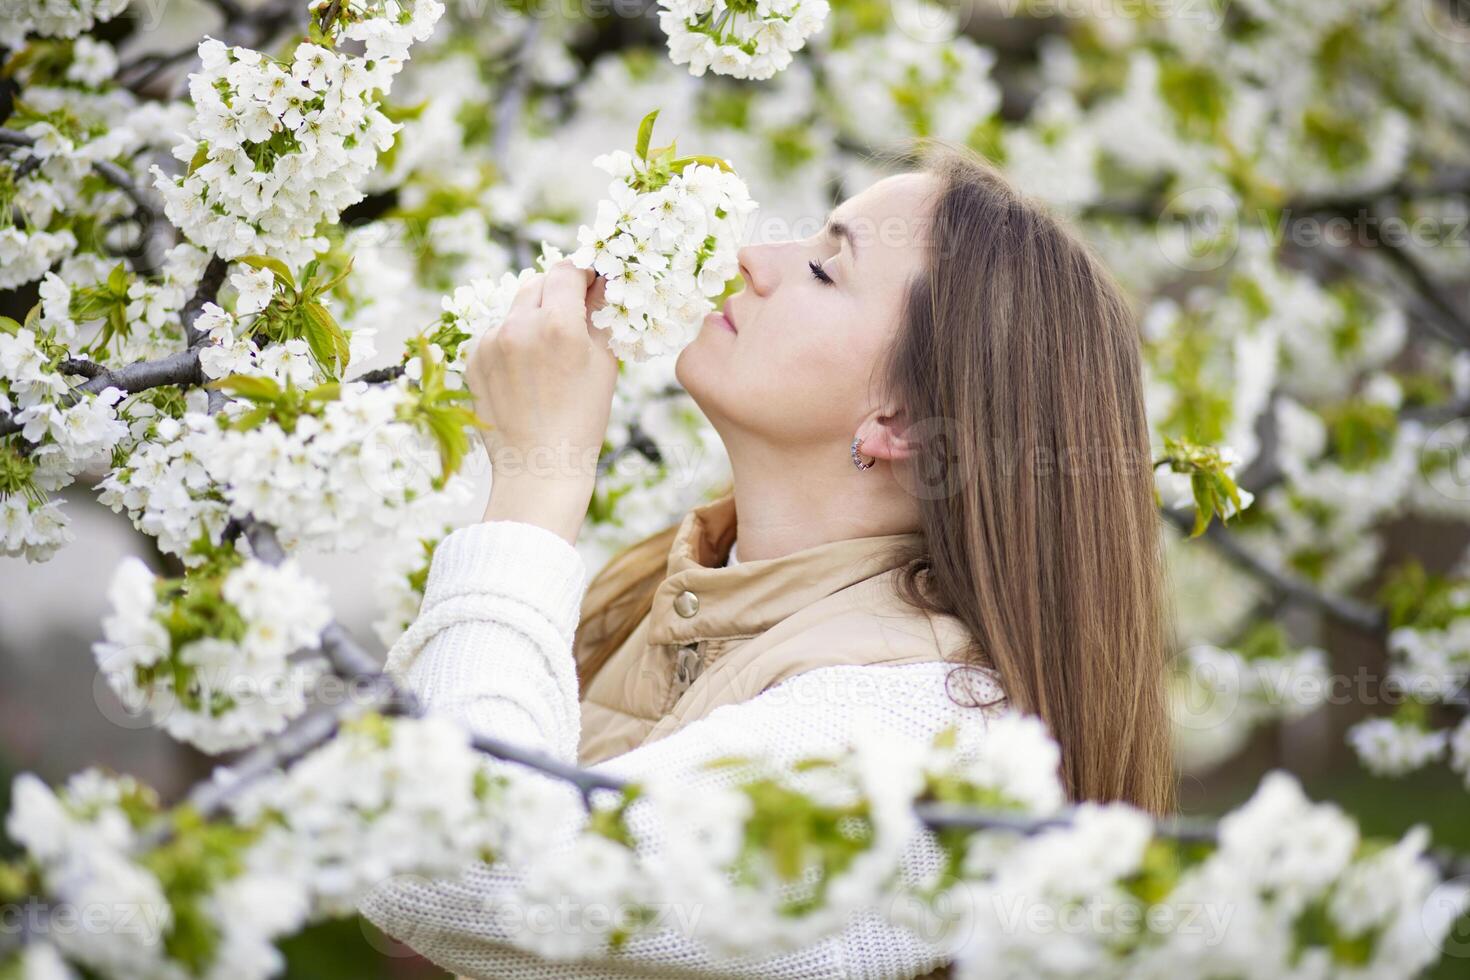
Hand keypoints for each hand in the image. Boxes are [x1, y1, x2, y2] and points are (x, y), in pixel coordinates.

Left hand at [467, 259, 615, 543]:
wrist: (539, 466)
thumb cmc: (582, 419)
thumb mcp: (604, 364)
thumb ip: (599, 316)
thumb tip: (599, 285)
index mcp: (556, 324)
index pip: (565, 271)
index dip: (581, 273)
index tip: (590, 285)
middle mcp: (517, 327)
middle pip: (536, 283)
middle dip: (555, 293)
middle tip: (571, 317)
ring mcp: (489, 344)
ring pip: (514, 310)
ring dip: (532, 319)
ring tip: (547, 358)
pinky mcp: (472, 361)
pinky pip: (496, 336)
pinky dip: (512, 344)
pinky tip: (525, 375)